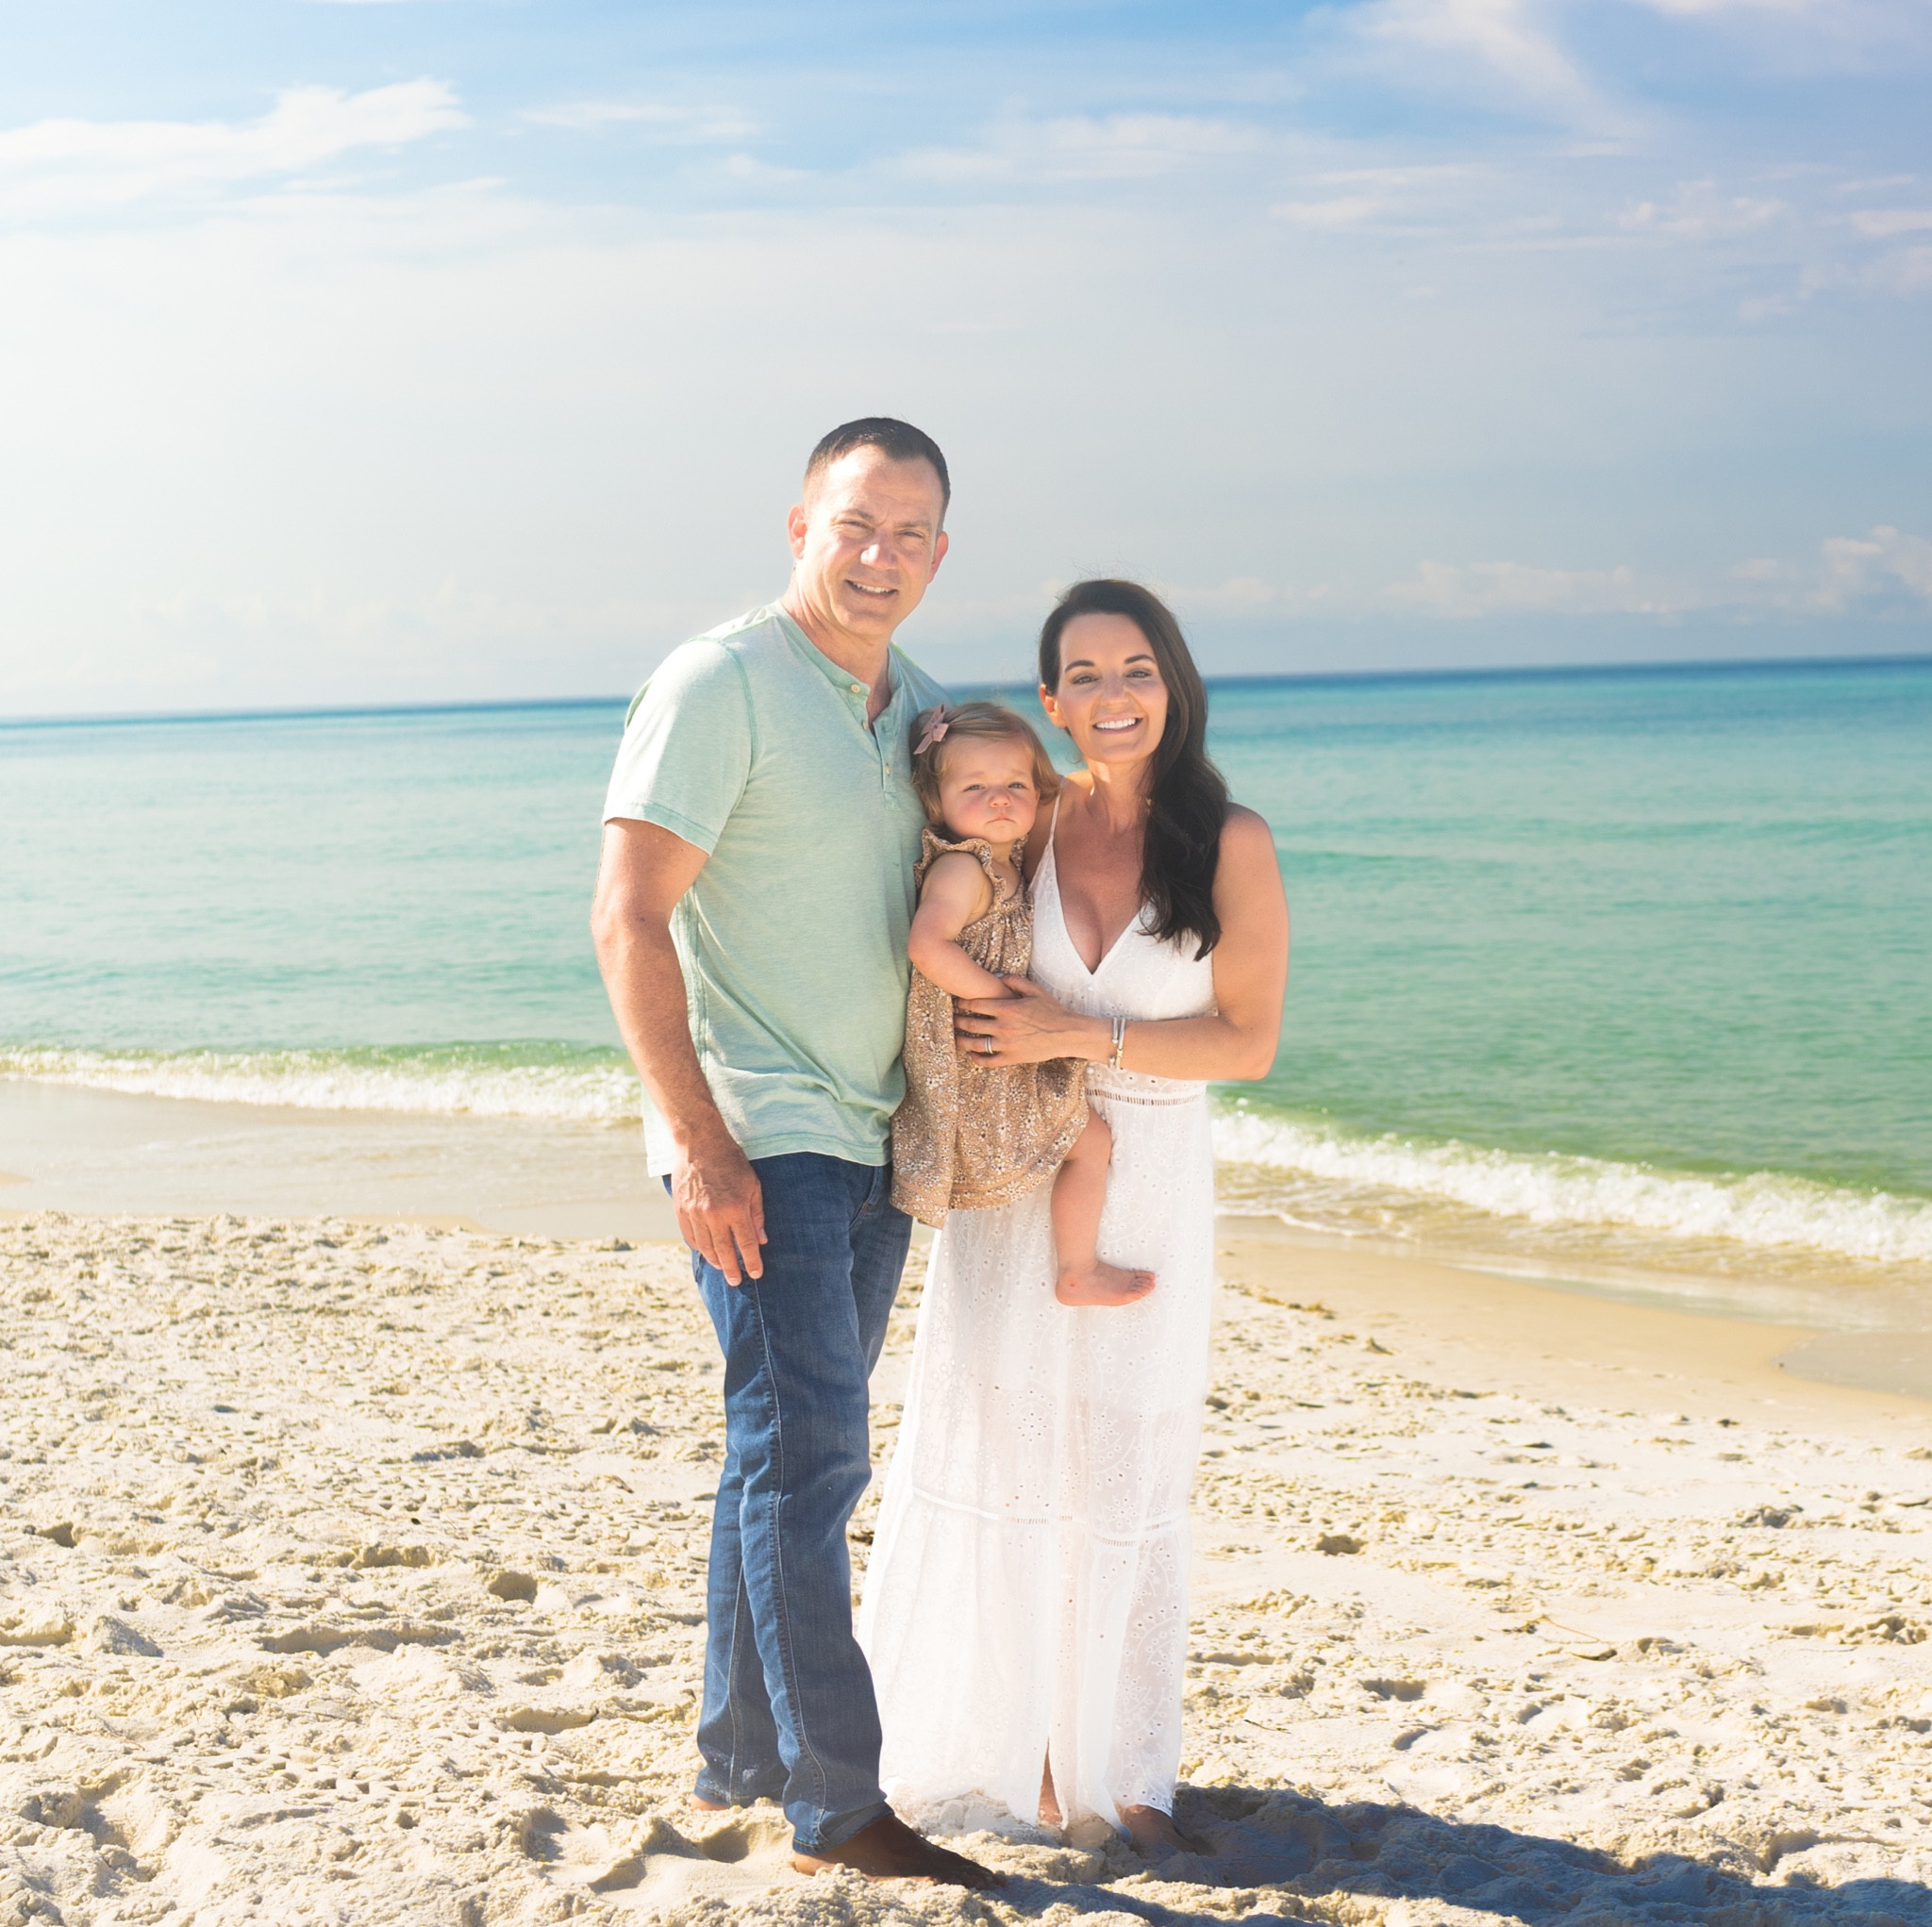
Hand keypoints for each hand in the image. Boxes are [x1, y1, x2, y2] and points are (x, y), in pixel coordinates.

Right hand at [671, 1133, 766, 1284]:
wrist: (699, 1143)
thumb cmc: (731, 1161)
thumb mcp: (753, 1185)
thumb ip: (757, 1214)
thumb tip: (761, 1240)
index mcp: (735, 1208)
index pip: (745, 1244)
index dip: (752, 1262)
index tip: (756, 1273)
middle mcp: (713, 1215)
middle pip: (724, 1251)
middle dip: (732, 1269)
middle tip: (736, 1281)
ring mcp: (694, 1213)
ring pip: (705, 1247)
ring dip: (714, 1260)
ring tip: (722, 1268)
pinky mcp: (680, 1209)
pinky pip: (690, 1236)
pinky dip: (698, 1247)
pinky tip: (705, 1251)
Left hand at [953, 976, 1097, 1066]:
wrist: (1067, 1034)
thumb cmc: (1052, 1010)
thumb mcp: (1035, 990)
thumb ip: (1014, 981)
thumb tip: (997, 976)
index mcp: (1007, 1008)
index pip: (976, 1004)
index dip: (963, 1003)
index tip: (958, 1003)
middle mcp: (1003, 1026)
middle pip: (971, 1024)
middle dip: (957, 1021)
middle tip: (951, 1020)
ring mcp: (1006, 1044)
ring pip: (975, 1044)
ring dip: (962, 1041)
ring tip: (955, 1039)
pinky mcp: (1012, 1058)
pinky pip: (988, 1061)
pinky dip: (977, 1059)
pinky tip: (972, 1056)